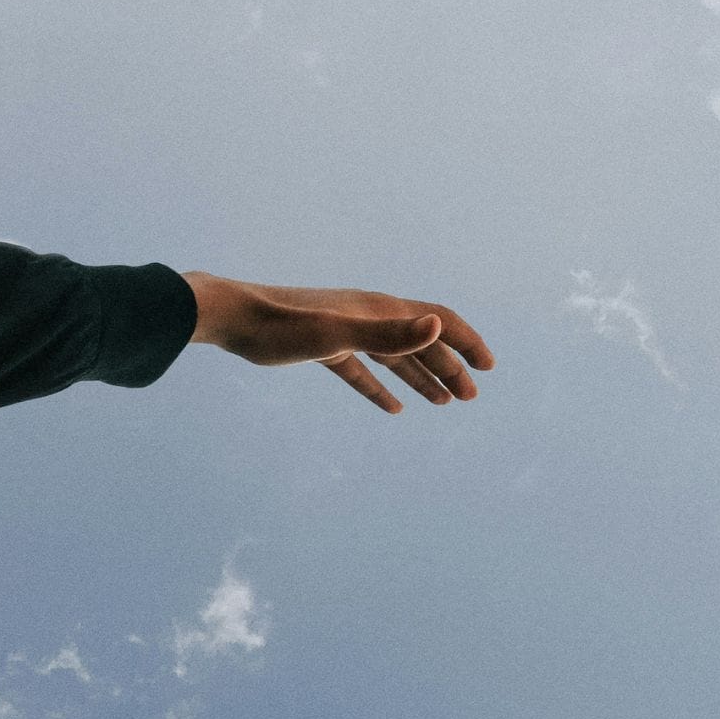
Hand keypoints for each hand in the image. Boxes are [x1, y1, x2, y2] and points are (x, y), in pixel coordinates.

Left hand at [179, 272, 493, 413]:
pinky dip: (381, 388)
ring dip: (422, 378)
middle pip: (421, 341)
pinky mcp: (324, 349)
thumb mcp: (337, 335)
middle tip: (470, 397)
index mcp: (379, 310)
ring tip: (444, 403)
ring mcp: (346, 332)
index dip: (466, 341)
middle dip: (450, 367)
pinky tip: (392, 409)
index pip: (438, 320)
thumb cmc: (280, 327)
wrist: (231, 317)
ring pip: (395, 357)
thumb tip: (438, 325)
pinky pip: (363, 371)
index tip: (488, 367)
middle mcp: (369, 317)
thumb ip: (389, 334)